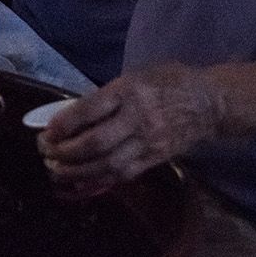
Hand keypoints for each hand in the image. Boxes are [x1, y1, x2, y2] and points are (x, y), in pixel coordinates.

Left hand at [38, 63, 226, 197]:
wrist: (209, 103)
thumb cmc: (167, 82)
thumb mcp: (135, 76)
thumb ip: (106, 94)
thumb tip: (69, 113)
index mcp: (130, 90)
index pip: (90, 109)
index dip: (64, 123)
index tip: (46, 131)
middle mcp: (139, 118)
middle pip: (97, 142)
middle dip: (66, 151)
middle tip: (45, 152)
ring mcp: (150, 142)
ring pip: (108, 164)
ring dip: (77, 170)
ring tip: (56, 169)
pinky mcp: (157, 159)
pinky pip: (124, 174)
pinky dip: (98, 180)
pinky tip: (79, 181)